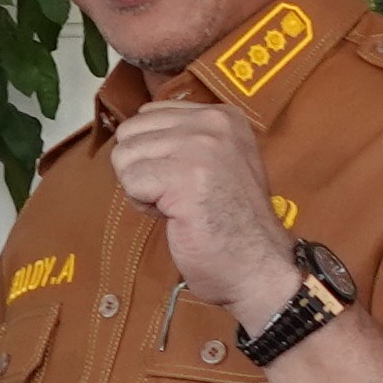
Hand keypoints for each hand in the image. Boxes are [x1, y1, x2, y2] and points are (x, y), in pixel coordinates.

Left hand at [105, 100, 297, 328]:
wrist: (258, 266)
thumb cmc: (231, 224)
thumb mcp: (216, 162)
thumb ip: (181, 140)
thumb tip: (134, 132)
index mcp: (221, 116)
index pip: (148, 115)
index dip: (154, 154)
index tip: (185, 179)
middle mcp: (212, 122)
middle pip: (130, 132)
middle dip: (142, 168)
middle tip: (177, 196)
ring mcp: (199, 147)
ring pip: (124, 156)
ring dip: (142, 188)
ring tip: (178, 206)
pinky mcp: (184, 176)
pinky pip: (130, 181)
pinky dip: (143, 205)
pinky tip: (175, 216)